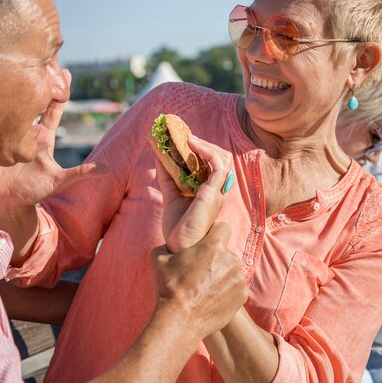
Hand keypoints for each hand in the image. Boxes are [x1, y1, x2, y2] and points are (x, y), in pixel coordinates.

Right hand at [0, 70, 102, 210]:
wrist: (6, 202)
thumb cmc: (34, 192)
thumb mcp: (60, 182)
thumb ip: (82, 173)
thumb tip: (108, 170)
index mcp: (43, 138)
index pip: (53, 109)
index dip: (59, 92)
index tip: (65, 71)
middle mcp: (25, 131)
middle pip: (32, 101)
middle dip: (37, 80)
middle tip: (42, 56)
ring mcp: (8, 133)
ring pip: (13, 105)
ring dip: (14, 87)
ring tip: (17, 64)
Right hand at [151, 222, 246, 338]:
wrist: (179, 320)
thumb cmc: (168, 287)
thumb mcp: (158, 257)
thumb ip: (168, 244)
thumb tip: (171, 243)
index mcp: (213, 246)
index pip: (224, 227)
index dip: (214, 233)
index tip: (206, 242)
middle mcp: (231, 259)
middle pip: (227, 251)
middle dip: (217, 257)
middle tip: (201, 269)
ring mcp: (239, 278)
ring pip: (233, 269)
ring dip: (223, 273)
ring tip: (205, 286)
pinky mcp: (242, 296)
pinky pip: (236, 286)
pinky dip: (227, 290)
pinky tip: (211, 297)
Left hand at [159, 135, 233, 252]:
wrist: (179, 246)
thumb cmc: (178, 227)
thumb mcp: (171, 195)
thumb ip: (168, 177)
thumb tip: (159, 155)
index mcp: (210, 191)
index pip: (213, 163)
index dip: (202, 149)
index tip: (184, 138)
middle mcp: (217, 190)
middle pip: (220, 158)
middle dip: (204, 144)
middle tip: (185, 136)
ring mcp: (218, 191)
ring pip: (223, 158)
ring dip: (205, 145)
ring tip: (188, 138)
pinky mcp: (213, 192)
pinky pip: (218, 165)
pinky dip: (206, 152)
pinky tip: (191, 145)